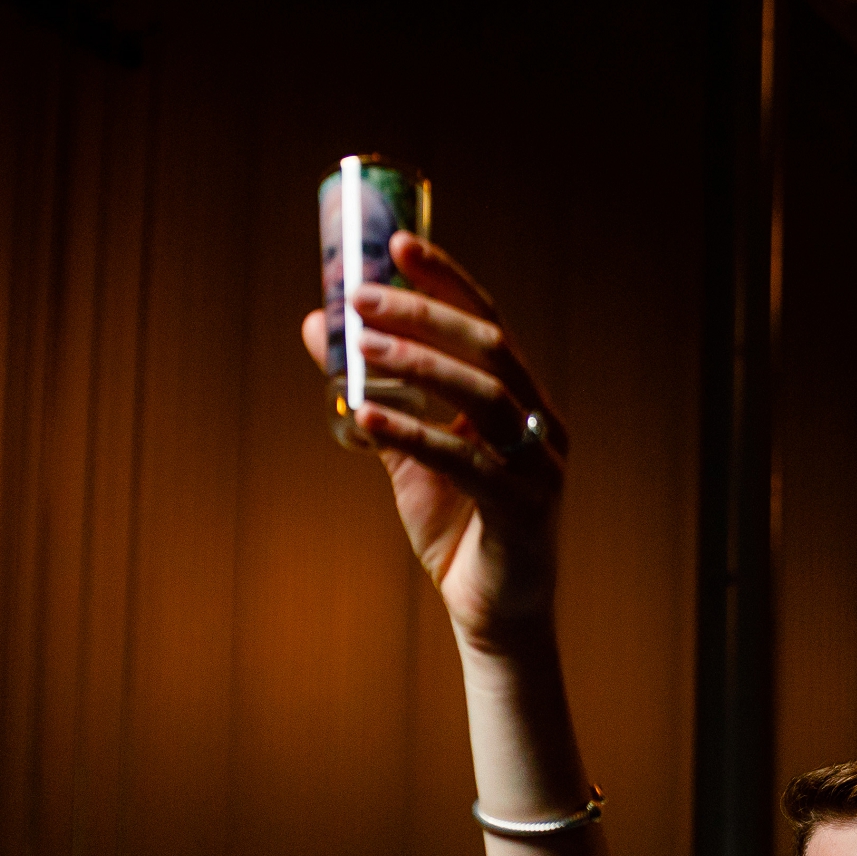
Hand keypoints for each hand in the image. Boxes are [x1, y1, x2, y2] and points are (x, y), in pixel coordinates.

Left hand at [297, 233, 567, 655]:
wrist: (494, 613)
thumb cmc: (458, 526)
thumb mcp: (409, 451)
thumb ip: (373, 390)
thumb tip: (317, 325)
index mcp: (522, 400)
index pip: (488, 321)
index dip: (447, 278)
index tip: (396, 242)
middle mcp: (539, 423)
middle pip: (487, 346)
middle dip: (423, 313)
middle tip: (361, 296)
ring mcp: (538, 465)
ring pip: (481, 394)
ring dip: (416, 362)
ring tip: (359, 345)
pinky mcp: (523, 508)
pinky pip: (464, 459)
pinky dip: (411, 431)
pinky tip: (364, 413)